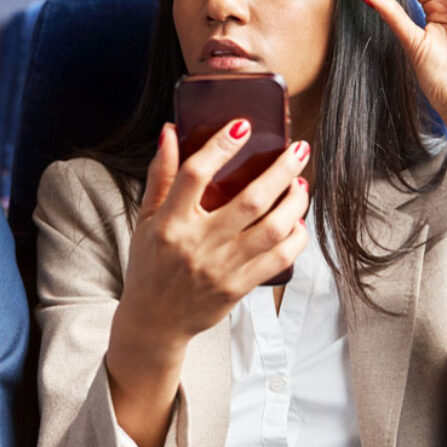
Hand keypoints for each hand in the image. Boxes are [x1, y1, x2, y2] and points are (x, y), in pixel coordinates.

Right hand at [105, 120, 309, 446]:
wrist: (154, 321)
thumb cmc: (150, 264)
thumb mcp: (145, 219)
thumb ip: (161, 176)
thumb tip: (170, 131)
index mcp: (169, 223)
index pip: (195, 175)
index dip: (221, 146)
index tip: (243, 126)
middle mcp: (197, 244)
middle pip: (250, 200)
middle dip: (281, 170)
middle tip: (299, 149)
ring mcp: (221, 268)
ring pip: (272, 229)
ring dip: (295, 202)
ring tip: (302, 182)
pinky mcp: (239, 287)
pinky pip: (279, 258)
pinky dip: (296, 236)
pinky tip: (298, 220)